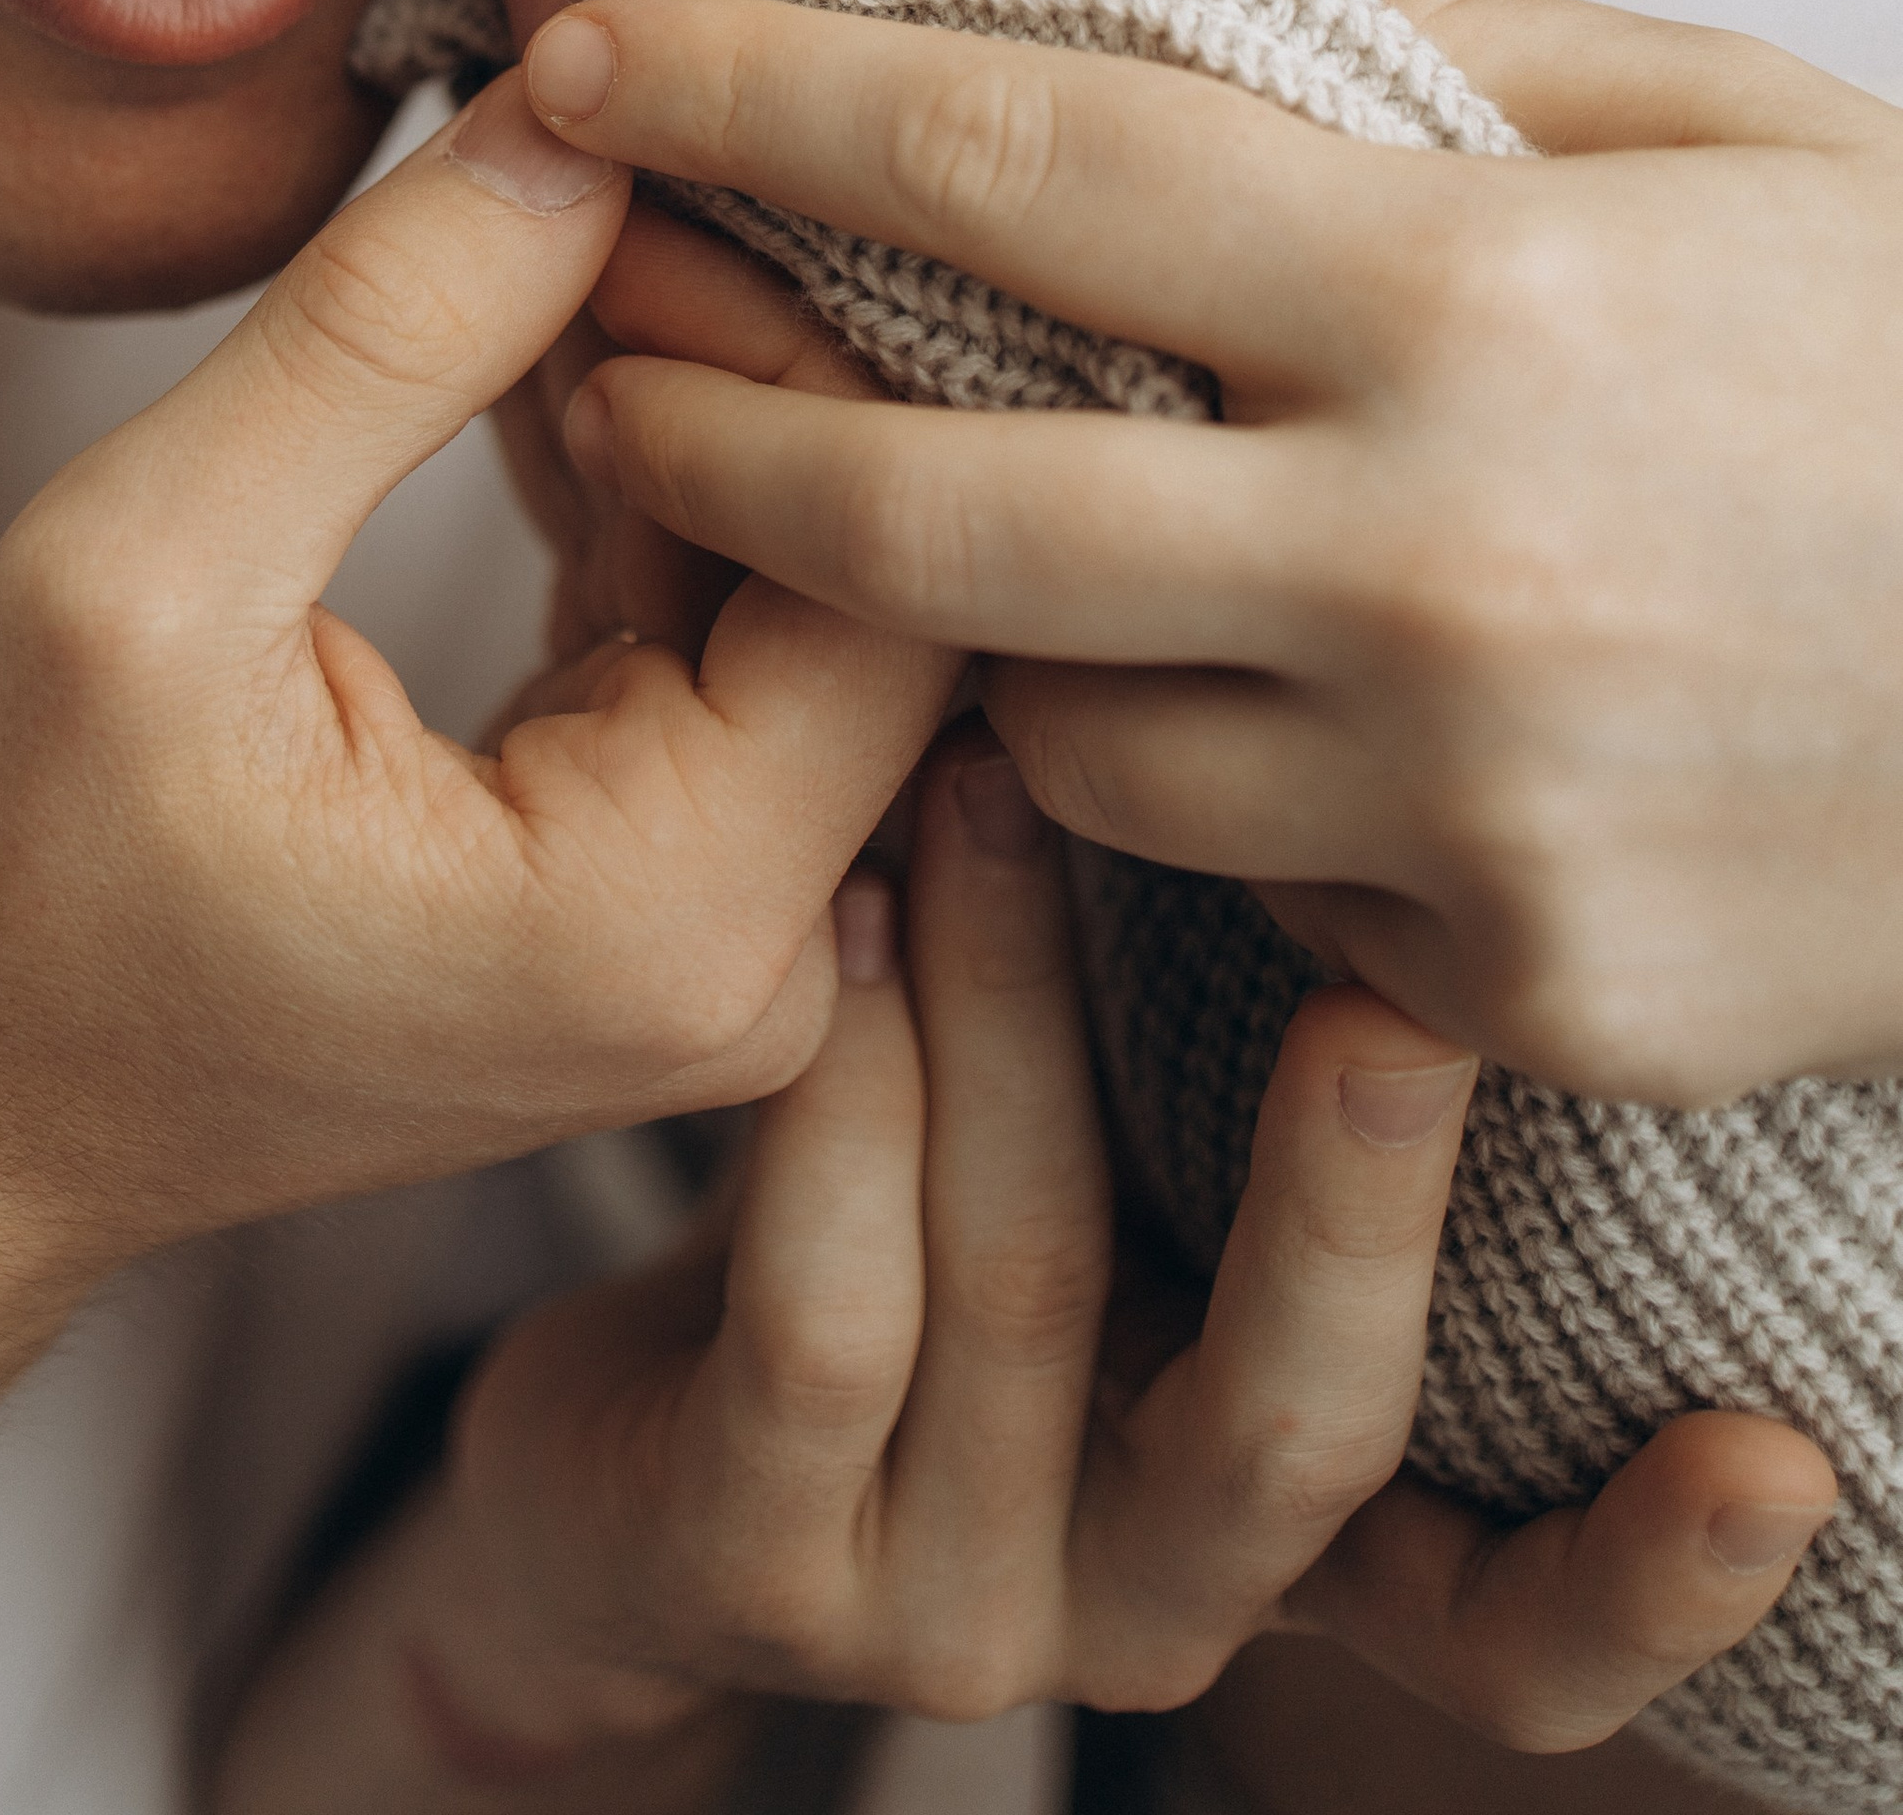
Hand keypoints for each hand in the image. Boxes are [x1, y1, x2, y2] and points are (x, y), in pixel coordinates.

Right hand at [0, 66, 957, 1285]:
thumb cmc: (4, 892)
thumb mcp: (148, 567)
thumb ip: (382, 336)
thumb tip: (574, 120)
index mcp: (672, 918)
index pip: (886, 553)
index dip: (783, 329)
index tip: (619, 176)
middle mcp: (756, 953)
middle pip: (873, 562)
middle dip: (742, 336)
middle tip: (592, 164)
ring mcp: (719, 927)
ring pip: (798, 571)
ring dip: (683, 384)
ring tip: (543, 220)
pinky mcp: (658, 874)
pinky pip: (715, 622)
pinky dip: (637, 471)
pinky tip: (531, 339)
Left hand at [235, 732, 1822, 1794]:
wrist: (611, 1443)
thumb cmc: (919, 1251)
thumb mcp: (1120, 1202)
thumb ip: (1265, 1110)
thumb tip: (1417, 828)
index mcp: (1270, 1535)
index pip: (1500, 1614)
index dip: (1647, 1566)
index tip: (1781, 1455)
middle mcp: (1147, 1606)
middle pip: (1298, 1431)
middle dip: (1353, 1202)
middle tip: (1404, 1002)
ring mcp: (948, 1602)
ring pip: (1039, 1292)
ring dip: (1024, 1014)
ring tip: (1000, 779)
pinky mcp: (750, 1560)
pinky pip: (829, 1313)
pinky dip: (854, 1094)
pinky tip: (846, 915)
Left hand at [528, 0, 1902, 1100]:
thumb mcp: (1736, 125)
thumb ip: (1437, 58)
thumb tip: (1169, 27)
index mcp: (1473, 291)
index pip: (1016, 161)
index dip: (767, 98)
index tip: (596, 55)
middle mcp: (1436, 559)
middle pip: (929, 516)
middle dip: (712, 441)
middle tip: (594, 377)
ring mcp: (1472, 804)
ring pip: (1058, 740)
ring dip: (983, 653)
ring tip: (993, 561)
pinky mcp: (1525, 990)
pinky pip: (1253, 893)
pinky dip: (1226, 797)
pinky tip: (1282, 715)